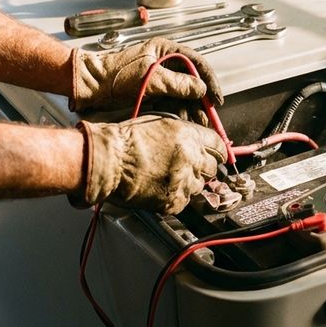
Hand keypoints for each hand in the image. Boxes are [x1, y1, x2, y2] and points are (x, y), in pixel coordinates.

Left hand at [70, 37, 223, 112]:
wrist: (91, 85)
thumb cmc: (115, 74)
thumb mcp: (150, 77)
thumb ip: (178, 83)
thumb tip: (200, 89)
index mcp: (166, 50)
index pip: (196, 63)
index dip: (209, 80)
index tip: (216, 98)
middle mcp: (165, 62)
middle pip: (192, 80)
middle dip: (201, 99)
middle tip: (209, 114)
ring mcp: (159, 78)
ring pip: (183, 93)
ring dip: (191, 108)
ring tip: (198, 122)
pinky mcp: (152, 91)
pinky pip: (172, 101)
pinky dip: (179, 111)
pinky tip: (184, 121)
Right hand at [70, 115, 227, 213]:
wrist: (107, 160)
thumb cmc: (125, 140)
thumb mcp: (159, 124)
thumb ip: (183, 133)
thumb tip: (196, 141)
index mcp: (189, 136)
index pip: (218, 145)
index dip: (216, 150)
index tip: (214, 154)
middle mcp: (191, 158)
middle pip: (212, 168)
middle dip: (202, 167)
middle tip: (187, 167)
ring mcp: (183, 181)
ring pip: (199, 186)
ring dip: (188, 183)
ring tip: (167, 178)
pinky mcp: (173, 201)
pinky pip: (184, 202)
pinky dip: (175, 198)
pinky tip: (160, 189)